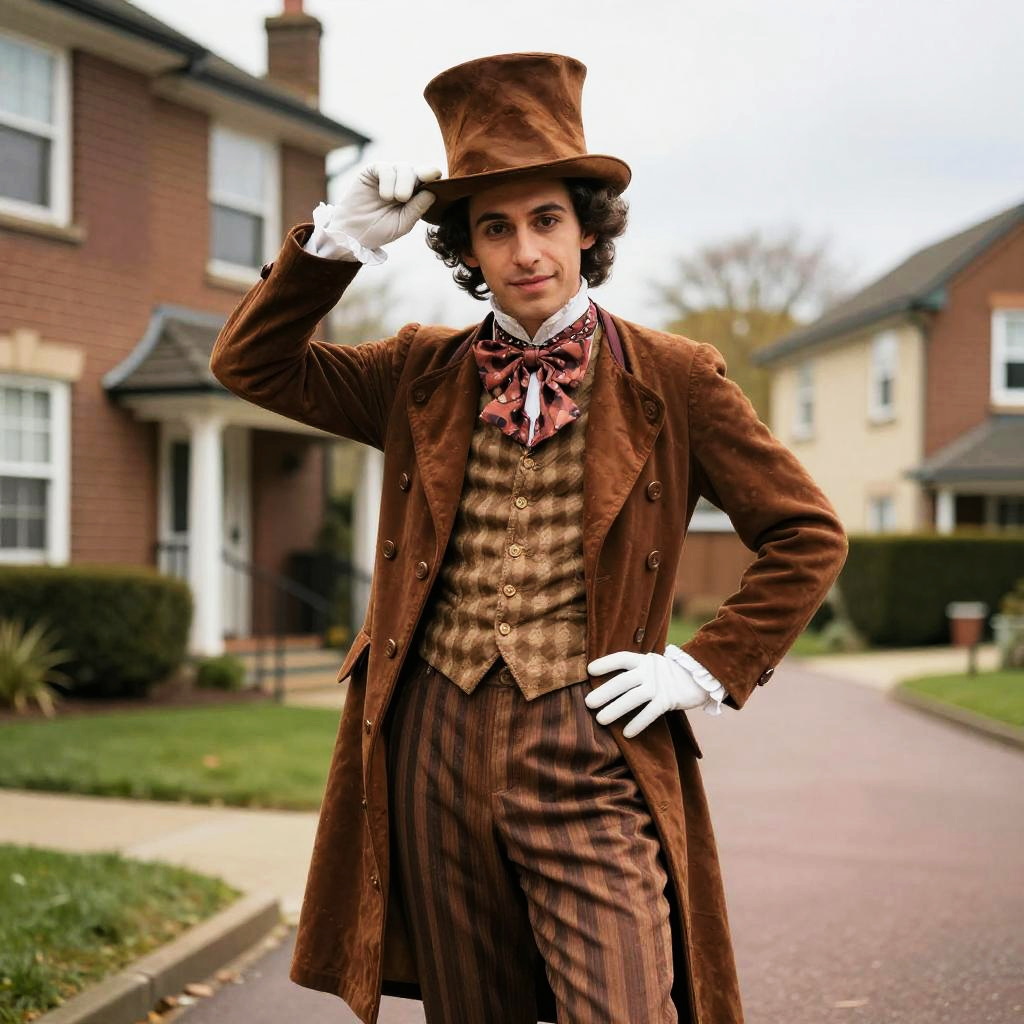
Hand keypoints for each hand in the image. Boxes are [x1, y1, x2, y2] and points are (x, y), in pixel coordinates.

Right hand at [326, 162, 441, 250]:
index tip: (436, 174)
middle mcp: (404, 182)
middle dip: (413, 182)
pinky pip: (385, 168)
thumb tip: (433, 192)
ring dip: (401, 182)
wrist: (354, 234)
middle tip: (403, 198)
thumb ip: (418, 208)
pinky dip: (387, 179)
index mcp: (416, 195)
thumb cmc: (380, 230)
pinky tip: (384, 195)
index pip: (429, 181)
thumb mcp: (403, 223)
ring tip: (392, 198)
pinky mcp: (373, 171)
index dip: (434, 176)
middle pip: (417, 172)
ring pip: (403, 167)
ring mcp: (389, 175)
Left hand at [585, 651, 710, 737]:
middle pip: (623, 681)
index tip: (589, 670)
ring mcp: (660, 685)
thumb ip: (634, 672)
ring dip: (616, 709)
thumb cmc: (668, 675)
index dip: (606, 663)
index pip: (622, 658)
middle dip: (605, 692)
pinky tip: (626, 733)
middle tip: (588, 703)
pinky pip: (651, 713)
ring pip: (634, 697)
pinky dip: (638, 723)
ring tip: (601, 720)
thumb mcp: (651, 667)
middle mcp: (650, 671)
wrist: (699, 678)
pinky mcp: (669, 700)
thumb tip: (606, 684)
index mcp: (644, 660)